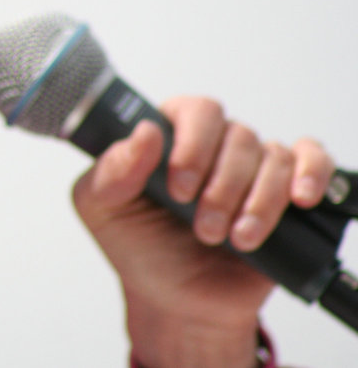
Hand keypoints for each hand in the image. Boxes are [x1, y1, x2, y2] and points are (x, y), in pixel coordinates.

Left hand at [73, 97, 334, 367]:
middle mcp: (212, 145)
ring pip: (274, 157)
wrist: (177, 303)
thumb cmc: (139, 248)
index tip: (178, 189)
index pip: (193, 111)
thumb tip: (144, 132)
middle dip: (221, 186)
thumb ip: (111, 171)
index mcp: (168, 136)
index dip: (192, 145)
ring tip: (234, 239)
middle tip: (202, 227)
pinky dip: (311, 176)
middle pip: (237, 135)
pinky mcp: (285, 192)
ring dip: (256, 203)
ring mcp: (251, 167)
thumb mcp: (103, 211)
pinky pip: (312, 161)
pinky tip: (298, 200)